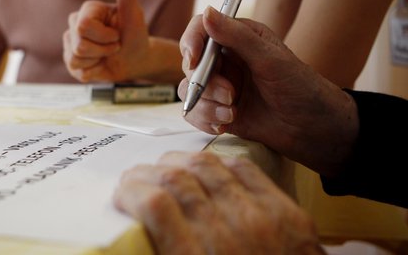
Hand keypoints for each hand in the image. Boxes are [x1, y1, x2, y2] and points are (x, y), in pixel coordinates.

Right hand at [63, 0, 151, 81]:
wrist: (136, 60)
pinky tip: (99, 63)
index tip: (117, 34)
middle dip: (103, 50)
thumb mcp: (133, 12)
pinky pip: (74, 69)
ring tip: (106, 54)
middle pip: (79, 44)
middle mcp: (74, 23)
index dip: (105, 36)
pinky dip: (92, 71)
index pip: (83, 26)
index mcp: (87, 9)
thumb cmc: (136, 34)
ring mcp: (70, 42)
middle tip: (114, 45)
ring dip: (98, 60)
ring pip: (75, 58)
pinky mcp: (70, 60)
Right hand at [114, 151, 323, 254]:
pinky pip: (244, 168)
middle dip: (147, 172)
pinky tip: (206, 168)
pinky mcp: (284, 212)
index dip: (131, 191)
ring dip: (178, 161)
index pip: (154, 203)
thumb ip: (164, 251)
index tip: (123, 194)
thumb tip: (133, 233)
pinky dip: (218, 163)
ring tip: (166, 167)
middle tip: (137, 178)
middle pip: (175, 178)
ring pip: (206, 166)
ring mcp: (258, 218)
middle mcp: (224, 233)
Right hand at [178, 7, 358, 175]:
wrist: (315, 129)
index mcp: (238, 37)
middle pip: (192, 62)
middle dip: (206, 82)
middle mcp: (226, 60)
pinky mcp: (217, 109)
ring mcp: (220, 85)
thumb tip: (208, 11)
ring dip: (207, 104)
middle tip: (231, 95)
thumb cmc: (301, 88)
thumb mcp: (271, 59)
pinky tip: (225, 124)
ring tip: (232, 114)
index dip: (192, 42)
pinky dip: (205, 119)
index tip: (194, 60)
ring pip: (189, 89)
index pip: (202, 29)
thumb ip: (237, 36)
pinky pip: (194, 111)